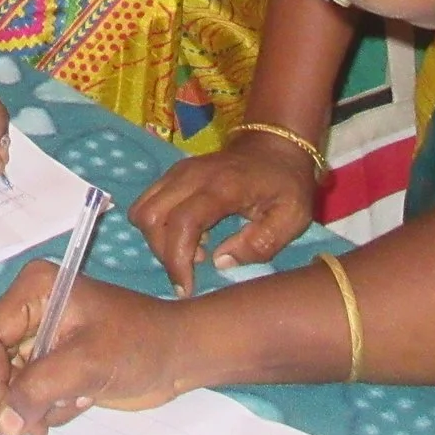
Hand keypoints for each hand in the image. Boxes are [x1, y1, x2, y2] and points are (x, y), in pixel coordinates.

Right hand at [0, 261, 191, 434]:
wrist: (178, 356)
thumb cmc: (138, 345)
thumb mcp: (86, 363)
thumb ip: (38, 389)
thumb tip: (4, 422)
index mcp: (34, 290)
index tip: (3, 419)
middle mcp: (32, 308)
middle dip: (13, 397)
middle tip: (30, 430)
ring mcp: (43, 335)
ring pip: (12, 382)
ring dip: (37, 404)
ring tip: (73, 403)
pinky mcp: (55, 360)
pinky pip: (32, 391)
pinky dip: (50, 406)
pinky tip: (81, 401)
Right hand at [130, 130, 320, 296]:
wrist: (275, 146)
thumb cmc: (286, 185)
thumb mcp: (291, 218)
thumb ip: (260, 244)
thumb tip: (219, 262)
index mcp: (223, 187)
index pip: (183, 223)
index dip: (177, 260)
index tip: (187, 289)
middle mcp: (192, 175)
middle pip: (152, 218)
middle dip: (164, 254)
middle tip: (190, 272)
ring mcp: (178, 171)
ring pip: (143, 210)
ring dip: (158, 240)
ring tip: (190, 252)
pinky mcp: (173, 174)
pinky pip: (148, 203)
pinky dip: (158, 226)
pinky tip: (188, 235)